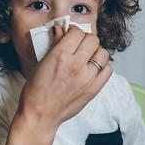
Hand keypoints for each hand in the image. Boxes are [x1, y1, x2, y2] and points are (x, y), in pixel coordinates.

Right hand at [0, 25, 110, 144]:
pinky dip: (103, 67)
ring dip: (96, 52)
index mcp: (60, 55)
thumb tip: (61, 29)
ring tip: (87, 57)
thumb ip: (55, 44)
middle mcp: (76, 65)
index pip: (77, 32)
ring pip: (103, 53)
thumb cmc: (36, 90)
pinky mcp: (93, 89)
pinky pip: (108, 70)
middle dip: (85, 40)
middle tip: (79, 46)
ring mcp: (87, 78)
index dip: (73, 32)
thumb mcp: (41, 62)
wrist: (40, 115)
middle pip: (93, 40)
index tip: (70, 36)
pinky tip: (93, 69)